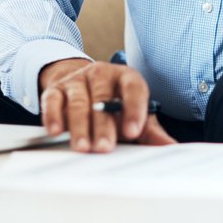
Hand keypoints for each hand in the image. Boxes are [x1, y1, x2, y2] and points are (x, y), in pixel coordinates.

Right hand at [38, 59, 175, 152]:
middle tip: (105, 147)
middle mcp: (102, 74)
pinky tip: (56, 131)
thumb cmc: (114, 104)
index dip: (134, 109)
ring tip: (83, 147)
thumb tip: (169, 146)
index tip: (133, 132)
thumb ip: (150, 130)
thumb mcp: (135, 113)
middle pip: (103, 98)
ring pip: (78, 102)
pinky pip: (53, 101)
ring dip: (80, 126)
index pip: (133, 88)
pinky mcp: (56, 89)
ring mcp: (77, 80)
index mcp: (126, 77)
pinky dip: (53, 116)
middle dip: (104, 125)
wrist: (83, 84)